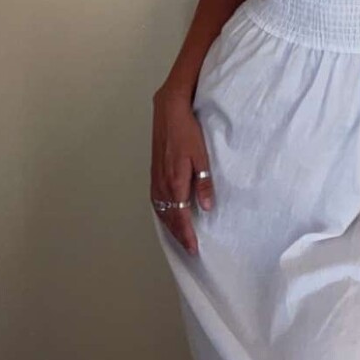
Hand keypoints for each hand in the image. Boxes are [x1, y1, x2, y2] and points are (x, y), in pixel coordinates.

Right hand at [151, 84, 213, 256]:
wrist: (169, 111)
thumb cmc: (187, 132)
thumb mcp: (201, 156)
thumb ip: (204, 182)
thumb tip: (206, 207)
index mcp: (174, 183)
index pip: (180, 217)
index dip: (187, 235)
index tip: (193, 248)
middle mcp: (162, 185)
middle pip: (169, 218)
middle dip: (179, 235)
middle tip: (189, 248)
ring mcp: (156, 179)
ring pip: (161, 211)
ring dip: (170, 226)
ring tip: (180, 237)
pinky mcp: (154, 173)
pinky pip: (156, 201)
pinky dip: (162, 214)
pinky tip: (168, 215)